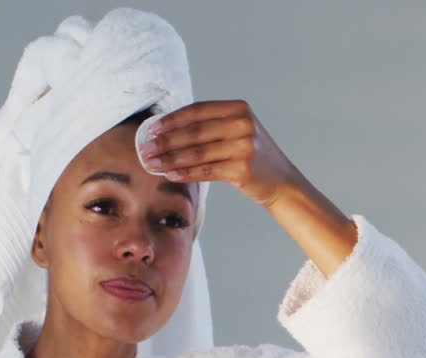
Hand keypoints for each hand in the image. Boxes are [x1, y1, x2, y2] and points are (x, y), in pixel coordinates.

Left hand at [137, 100, 295, 206]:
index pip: (197, 111)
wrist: (281, 182)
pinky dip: (185, 173)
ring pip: (197, 153)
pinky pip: (206, 171)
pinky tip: (170, 175)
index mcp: (239, 109)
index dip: (171, 120)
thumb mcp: (236, 131)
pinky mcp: (242, 169)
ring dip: (170, 159)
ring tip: (151, 164)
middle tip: (144, 149)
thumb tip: (163, 130)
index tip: (150, 130)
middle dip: (165, 141)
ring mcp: (245, 147)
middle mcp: (243, 124)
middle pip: (194, 132)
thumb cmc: (251, 156)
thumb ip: (208, 126)